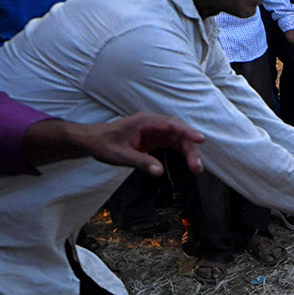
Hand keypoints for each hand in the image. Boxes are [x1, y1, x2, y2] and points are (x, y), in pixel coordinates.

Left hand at [22, 115, 205, 175]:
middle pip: (178, 133)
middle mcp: (153, 124)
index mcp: (145, 122)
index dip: (187, 132)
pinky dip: (182, 152)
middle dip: (190, 148)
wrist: (93, 141)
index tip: (200, 139)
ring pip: (178, 139)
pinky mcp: (155, 139)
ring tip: (196, 168)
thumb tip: (159, 172)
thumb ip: (140, 162)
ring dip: (189, 152)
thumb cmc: (104, 144)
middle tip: (197, 166)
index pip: (171, 125)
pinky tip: (190, 163)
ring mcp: (155, 131)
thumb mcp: (120, 156)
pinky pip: (173, 143)